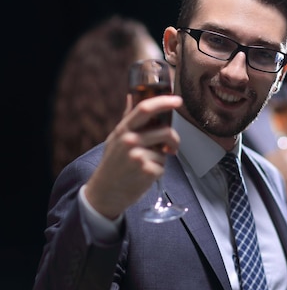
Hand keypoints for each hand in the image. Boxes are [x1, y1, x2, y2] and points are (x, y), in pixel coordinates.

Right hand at [84, 95, 182, 218]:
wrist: (106, 193)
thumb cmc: (113, 163)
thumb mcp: (115, 138)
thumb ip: (128, 118)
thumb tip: (132, 96)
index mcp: (123, 130)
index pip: (145, 109)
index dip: (164, 102)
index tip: (177, 100)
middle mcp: (130, 141)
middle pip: (165, 131)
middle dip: (174, 139)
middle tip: (172, 146)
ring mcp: (138, 157)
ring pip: (165, 151)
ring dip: (162, 157)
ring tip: (147, 163)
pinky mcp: (147, 172)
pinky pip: (163, 165)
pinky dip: (158, 170)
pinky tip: (145, 174)